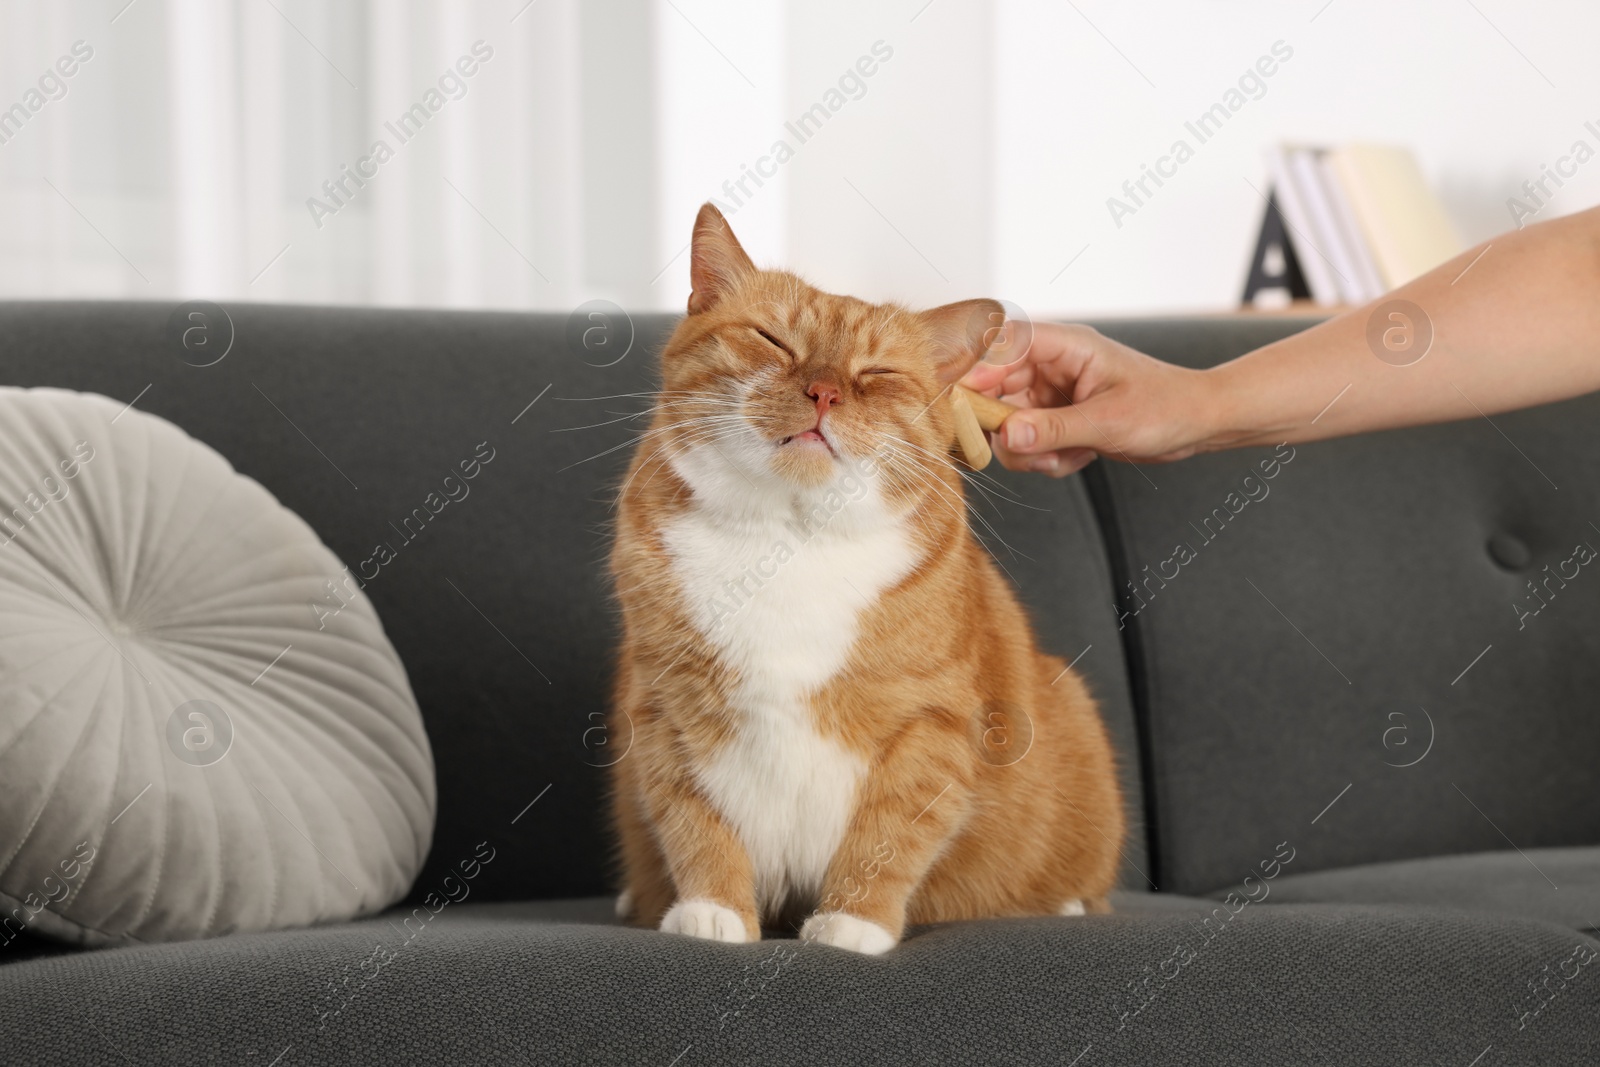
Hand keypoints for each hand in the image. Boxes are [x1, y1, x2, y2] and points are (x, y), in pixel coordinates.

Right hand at [960, 323, 1219, 476]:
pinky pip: (1028, 441)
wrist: (1198, 423)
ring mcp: (1052, 393)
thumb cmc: (1166, 406)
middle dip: (1006, 426)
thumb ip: (1054, 428)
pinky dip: (1045, 457)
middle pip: (995, 389)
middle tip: (1023, 448)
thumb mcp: (1109, 421)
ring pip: (1009, 422)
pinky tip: (1077, 458)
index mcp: (1065, 346)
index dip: (978, 372)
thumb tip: (1007, 436)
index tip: (965, 406)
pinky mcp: (1056, 418)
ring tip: (1064, 457)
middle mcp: (1051, 366)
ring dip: (1029, 449)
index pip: (1003, 345)